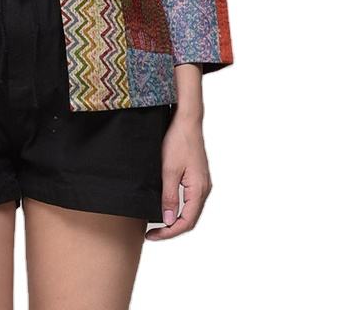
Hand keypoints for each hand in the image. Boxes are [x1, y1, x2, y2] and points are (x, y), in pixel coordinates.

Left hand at [145, 110, 211, 241]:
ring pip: (190, 209)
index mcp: (199, 189)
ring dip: (175, 219)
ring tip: (157, 223)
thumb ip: (169, 197)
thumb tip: (169, 221)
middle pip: (190, 219)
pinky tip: (167, 207)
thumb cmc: (178, 142)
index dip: (169, 232)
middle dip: (171, 228)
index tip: (152, 235)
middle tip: (152, 233)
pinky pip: (190, 199)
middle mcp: (204, 188)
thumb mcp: (169, 171)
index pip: (187, 222)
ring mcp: (202, 182)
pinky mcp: (197, 176)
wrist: (186, 121)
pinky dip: (179, 208)